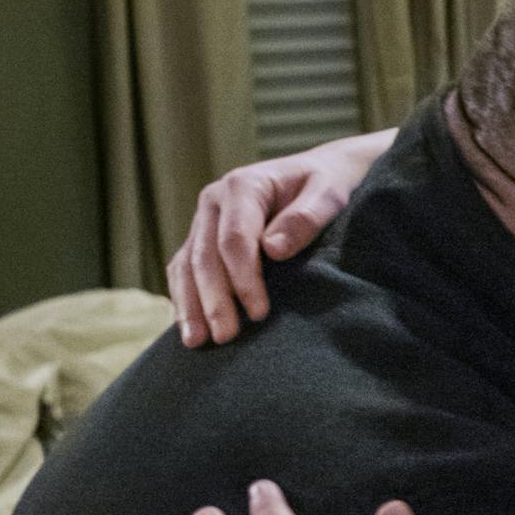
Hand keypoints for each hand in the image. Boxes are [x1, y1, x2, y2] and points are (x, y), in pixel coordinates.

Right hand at [167, 129, 389, 346]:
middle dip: (214, 300)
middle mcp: (214, 201)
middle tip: (226, 338)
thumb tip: (273, 250)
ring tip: (196, 342)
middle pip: (205, 257)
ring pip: (187, 264)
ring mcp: (205, 219)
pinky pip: (184, 267)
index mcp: (243, 186)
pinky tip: (187, 326)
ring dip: (190, 305)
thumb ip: (306, 217)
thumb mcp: (330, 193)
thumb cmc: (329, 184)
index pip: (234, 240)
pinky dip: (184, 296)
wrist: (320, 171)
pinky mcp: (204, 236)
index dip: (244, 279)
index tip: (259, 313)